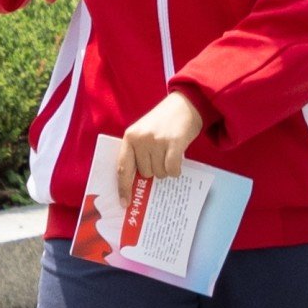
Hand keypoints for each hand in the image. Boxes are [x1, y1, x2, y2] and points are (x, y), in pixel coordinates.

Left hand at [95, 91, 208, 217]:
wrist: (185, 104)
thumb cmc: (163, 121)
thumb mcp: (144, 132)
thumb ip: (137, 153)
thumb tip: (137, 183)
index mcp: (130, 137)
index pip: (123, 168)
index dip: (123, 188)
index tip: (125, 203)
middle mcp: (141, 139)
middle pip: (145, 173)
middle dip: (154, 169)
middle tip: (160, 155)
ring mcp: (157, 141)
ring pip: (159, 173)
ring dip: (166, 168)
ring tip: (169, 152)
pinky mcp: (174, 143)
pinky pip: (172, 169)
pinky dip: (175, 170)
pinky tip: (177, 159)